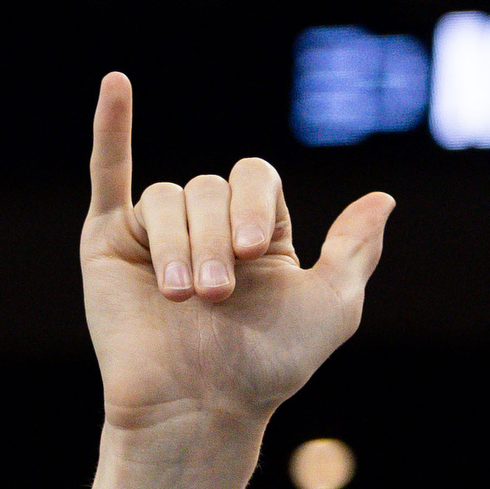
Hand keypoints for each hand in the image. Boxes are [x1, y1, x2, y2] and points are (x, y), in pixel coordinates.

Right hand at [81, 72, 390, 436]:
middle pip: (209, 189)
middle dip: (216, 240)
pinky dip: (110, 127)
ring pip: (167, 199)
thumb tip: (382, 197)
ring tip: (181, 296)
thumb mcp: (331, 307)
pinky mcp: (107, 242)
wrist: (195, 404)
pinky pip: (107, 175)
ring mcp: (153, 231)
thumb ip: (353, 251)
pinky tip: (116, 83)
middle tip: (216, 295)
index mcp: (256, 232)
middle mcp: (205, 226)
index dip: (257, 204)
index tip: (257, 253)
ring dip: (178, 245)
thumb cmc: (264, 366)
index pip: (257, 178)